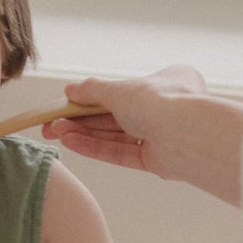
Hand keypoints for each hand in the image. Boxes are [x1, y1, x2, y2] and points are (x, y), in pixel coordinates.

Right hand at [43, 66, 242, 205]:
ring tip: (55, 132)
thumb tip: (70, 90)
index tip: (67, 102)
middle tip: (51, 123)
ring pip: (116, 135)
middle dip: (82, 119)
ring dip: (84, 133)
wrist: (191, 136)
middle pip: (116, 115)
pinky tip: (71, 143)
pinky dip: (97, 148)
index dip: (93, 96)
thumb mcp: (120, 89)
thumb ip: (93, 90)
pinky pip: (122, 152)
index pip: (124, 90)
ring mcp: (163, 136)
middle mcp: (167, 109)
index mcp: (169, 81)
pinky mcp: (158, 161)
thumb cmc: (162, 101)